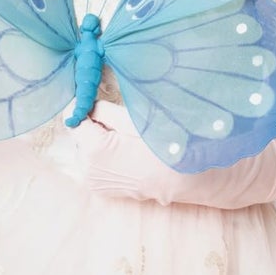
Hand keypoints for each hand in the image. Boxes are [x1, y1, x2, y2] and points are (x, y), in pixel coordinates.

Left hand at [71, 102, 275, 209]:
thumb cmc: (175, 143)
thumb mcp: (142, 118)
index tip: (99, 86)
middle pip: (82, 131)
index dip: (86, 100)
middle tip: (120, 105)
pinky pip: (98, 159)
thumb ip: (106, 110)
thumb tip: (82, 100)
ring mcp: (98, 183)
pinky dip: (108, 148)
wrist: (199, 180)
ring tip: (129, 127)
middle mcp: (90, 171)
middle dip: (97, 117)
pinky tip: (129, 144)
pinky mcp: (107, 189)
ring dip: (103, 133)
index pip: (76, 118)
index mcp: (95, 152)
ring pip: (90, 145)